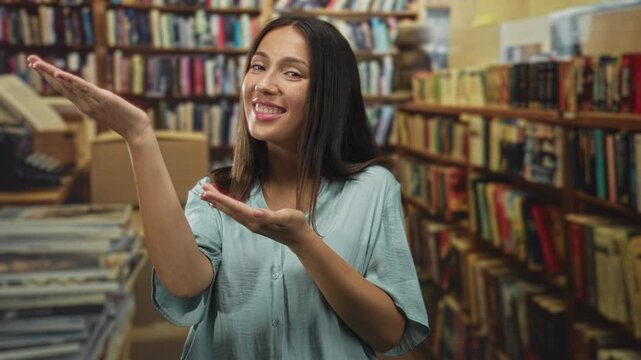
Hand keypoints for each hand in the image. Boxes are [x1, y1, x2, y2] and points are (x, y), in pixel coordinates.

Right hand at [27, 55, 151, 142]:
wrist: (136, 130)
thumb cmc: (124, 118)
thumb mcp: (107, 107)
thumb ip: (97, 101)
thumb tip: (94, 94)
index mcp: (83, 104)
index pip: (63, 88)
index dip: (49, 77)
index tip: (36, 65)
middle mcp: (84, 103)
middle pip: (60, 85)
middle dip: (45, 73)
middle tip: (29, 59)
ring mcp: (91, 101)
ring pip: (68, 86)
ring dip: (52, 74)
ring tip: (37, 63)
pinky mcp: (102, 98)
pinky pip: (84, 88)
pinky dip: (71, 81)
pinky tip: (60, 74)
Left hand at [199, 183, 314, 247]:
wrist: (298, 237)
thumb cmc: (295, 225)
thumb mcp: (286, 217)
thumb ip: (270, 216)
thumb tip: (255, 213)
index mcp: (256, 219)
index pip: (234, 207)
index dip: (221, 198)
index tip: (208, 191)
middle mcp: (250, 223)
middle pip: (229, 209)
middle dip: (215, 199)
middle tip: (202, 188)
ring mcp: (251, 224)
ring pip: (231, 212)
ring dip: (219, 203)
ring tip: (207, 195)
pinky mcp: (254, 224)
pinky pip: (236, 214)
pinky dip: (227, 208)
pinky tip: (223, 205)